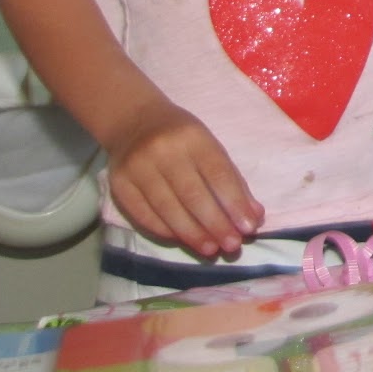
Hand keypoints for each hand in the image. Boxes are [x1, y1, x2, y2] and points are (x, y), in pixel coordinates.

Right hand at [103, 99, 262, 258]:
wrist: (134, 122)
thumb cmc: (182, 138)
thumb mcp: (211, 147)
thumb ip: (233, 181)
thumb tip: (253, 217)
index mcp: (194, 138)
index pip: (217, 174)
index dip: (234, 203)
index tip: (248, 227)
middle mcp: (164, 152)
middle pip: (192, 195)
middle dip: (215, 224)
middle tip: (232, 245)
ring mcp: (138, 168)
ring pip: (167, 209)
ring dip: (192, 234)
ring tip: (211, 250)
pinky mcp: (119, 185)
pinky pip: (144, 216)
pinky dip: (166, 232)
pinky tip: (183, 241)